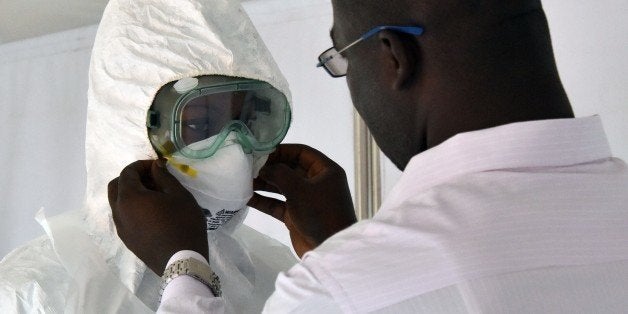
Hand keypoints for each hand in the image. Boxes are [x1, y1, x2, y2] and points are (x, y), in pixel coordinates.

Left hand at [108, 159, 208, 274]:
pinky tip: (152, 213)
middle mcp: (119, 211)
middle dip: (131, 178)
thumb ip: (164, 177)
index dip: (142, 165)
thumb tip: (155, 166)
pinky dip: (132, 208)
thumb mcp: (179, 195)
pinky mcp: (127, 240)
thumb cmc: (183, 223)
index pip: (127, 172)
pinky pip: (123, 217)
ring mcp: (121, 228)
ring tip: (154, 196)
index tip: (158, 167)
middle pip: (116, 186)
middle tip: (152, 179)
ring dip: (131, 194)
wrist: (182, 261)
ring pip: (118, 203)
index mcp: (130, 197)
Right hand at [249, 144, 356, 256]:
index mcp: (325, 171)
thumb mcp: (299, 189)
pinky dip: (264, 200)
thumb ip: (279, 174)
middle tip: (248, 166)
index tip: (260, 151)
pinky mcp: (296, 215)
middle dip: (270, 168)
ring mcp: (306, 199)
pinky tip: (247, 197)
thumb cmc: (320, 213)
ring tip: (243, 181)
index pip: (301, 152)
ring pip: (282, 186)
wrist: (330, 249)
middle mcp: (316, 182)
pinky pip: (277, 203)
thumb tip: (263, 168)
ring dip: (264, 184)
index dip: (281, 150)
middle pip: (290, 169)